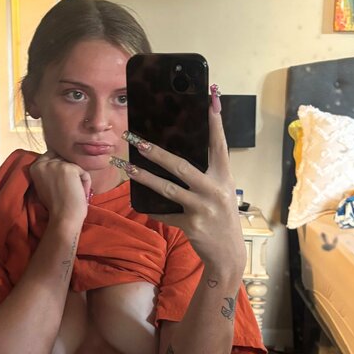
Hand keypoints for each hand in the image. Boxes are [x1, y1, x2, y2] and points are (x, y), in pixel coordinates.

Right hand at [29, 151, 91, 230]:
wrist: (63, 217)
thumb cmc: (56, 205)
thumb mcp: (45, 185)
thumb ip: (49, 172)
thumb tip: (61, 162)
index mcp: (34, 167)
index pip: (52, 156)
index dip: (61, 167)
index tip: (63, 182)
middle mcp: (43, 163)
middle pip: (64, 158)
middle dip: (70, 171)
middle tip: (68, 189)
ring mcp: (56, 164)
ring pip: (74, 165)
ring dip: (78, 178)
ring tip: (73, 192)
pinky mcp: (68, 168)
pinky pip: (83, 172)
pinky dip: (85, 183)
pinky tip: (79, 193)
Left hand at [118, 93, 245, 278]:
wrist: (228, 255)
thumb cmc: (221, 219)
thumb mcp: (221, 193)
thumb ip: (207, 174)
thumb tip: (179, 154)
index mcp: (224, 177)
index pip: (219, 144)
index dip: (215, 121)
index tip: (211, 98)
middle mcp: (216, 190)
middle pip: (181, 165)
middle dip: (156, 152)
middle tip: (136, 139)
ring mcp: (203, 208)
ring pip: (167, 188)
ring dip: (143, 176)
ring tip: (126, 166)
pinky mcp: (191, 225)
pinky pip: (166, 214)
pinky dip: (153, 210)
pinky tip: (139, 204)